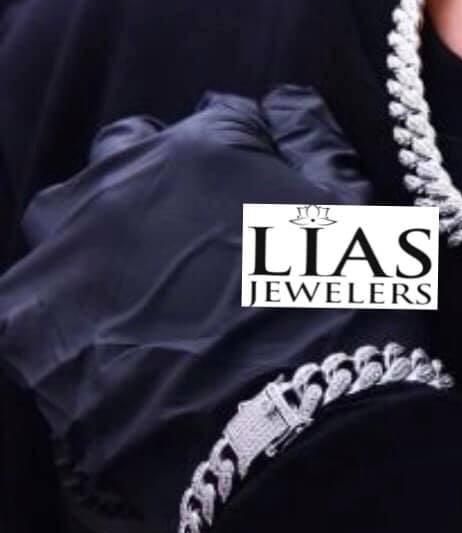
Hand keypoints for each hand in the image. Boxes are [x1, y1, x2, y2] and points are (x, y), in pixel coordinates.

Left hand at [0, 86, 447, 532]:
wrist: (292, 434)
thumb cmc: (340, 315)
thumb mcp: (358, 215)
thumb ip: (314, 141)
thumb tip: (280, 98)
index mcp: (204, 146)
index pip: (215, 116)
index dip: (242, 154)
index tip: (255, 196)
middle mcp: (119, 181)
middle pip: (125, 154)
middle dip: (158, 181)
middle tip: (198, 244)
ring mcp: (65, 255)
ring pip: (65, 218)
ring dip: (99, 237)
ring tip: (144, 293)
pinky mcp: (29, 331)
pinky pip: (30, 302)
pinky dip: (63, 315)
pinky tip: (108, 347)